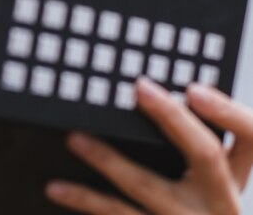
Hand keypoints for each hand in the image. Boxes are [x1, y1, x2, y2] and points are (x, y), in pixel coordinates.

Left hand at [45, 77, 252, 213]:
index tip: (195, 88)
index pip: (252, 138)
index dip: (228, 112)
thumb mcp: (210, 186)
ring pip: (146, 187)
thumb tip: (159, 97)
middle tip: (141, 88)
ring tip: (75, 138)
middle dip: (173, 117)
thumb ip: (195, 150)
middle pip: (205, 153)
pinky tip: (56, 188)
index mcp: (233, 180)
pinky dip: (84, 199)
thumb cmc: (197, 211)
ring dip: (107, 158)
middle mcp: (218, 203)